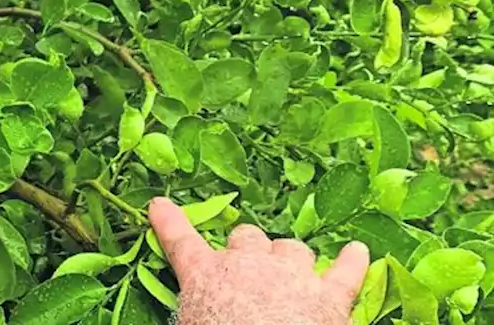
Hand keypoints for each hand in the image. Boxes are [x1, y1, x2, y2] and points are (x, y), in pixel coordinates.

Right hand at [149, 196, 370, 324]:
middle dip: (246, 247)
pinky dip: (352, 261)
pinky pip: (346, 271)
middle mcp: (248, 264)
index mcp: (205, 274)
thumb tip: (191, 308)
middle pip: (246, 236)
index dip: (169, 221)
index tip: (160, 205)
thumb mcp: (189, 319)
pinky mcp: (329, 295)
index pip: (180, 240)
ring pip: (292, 249)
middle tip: (245, 268)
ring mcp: (292, 274)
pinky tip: (358, 252)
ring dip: (289, 257)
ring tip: (290, 272)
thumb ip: (191, 305)